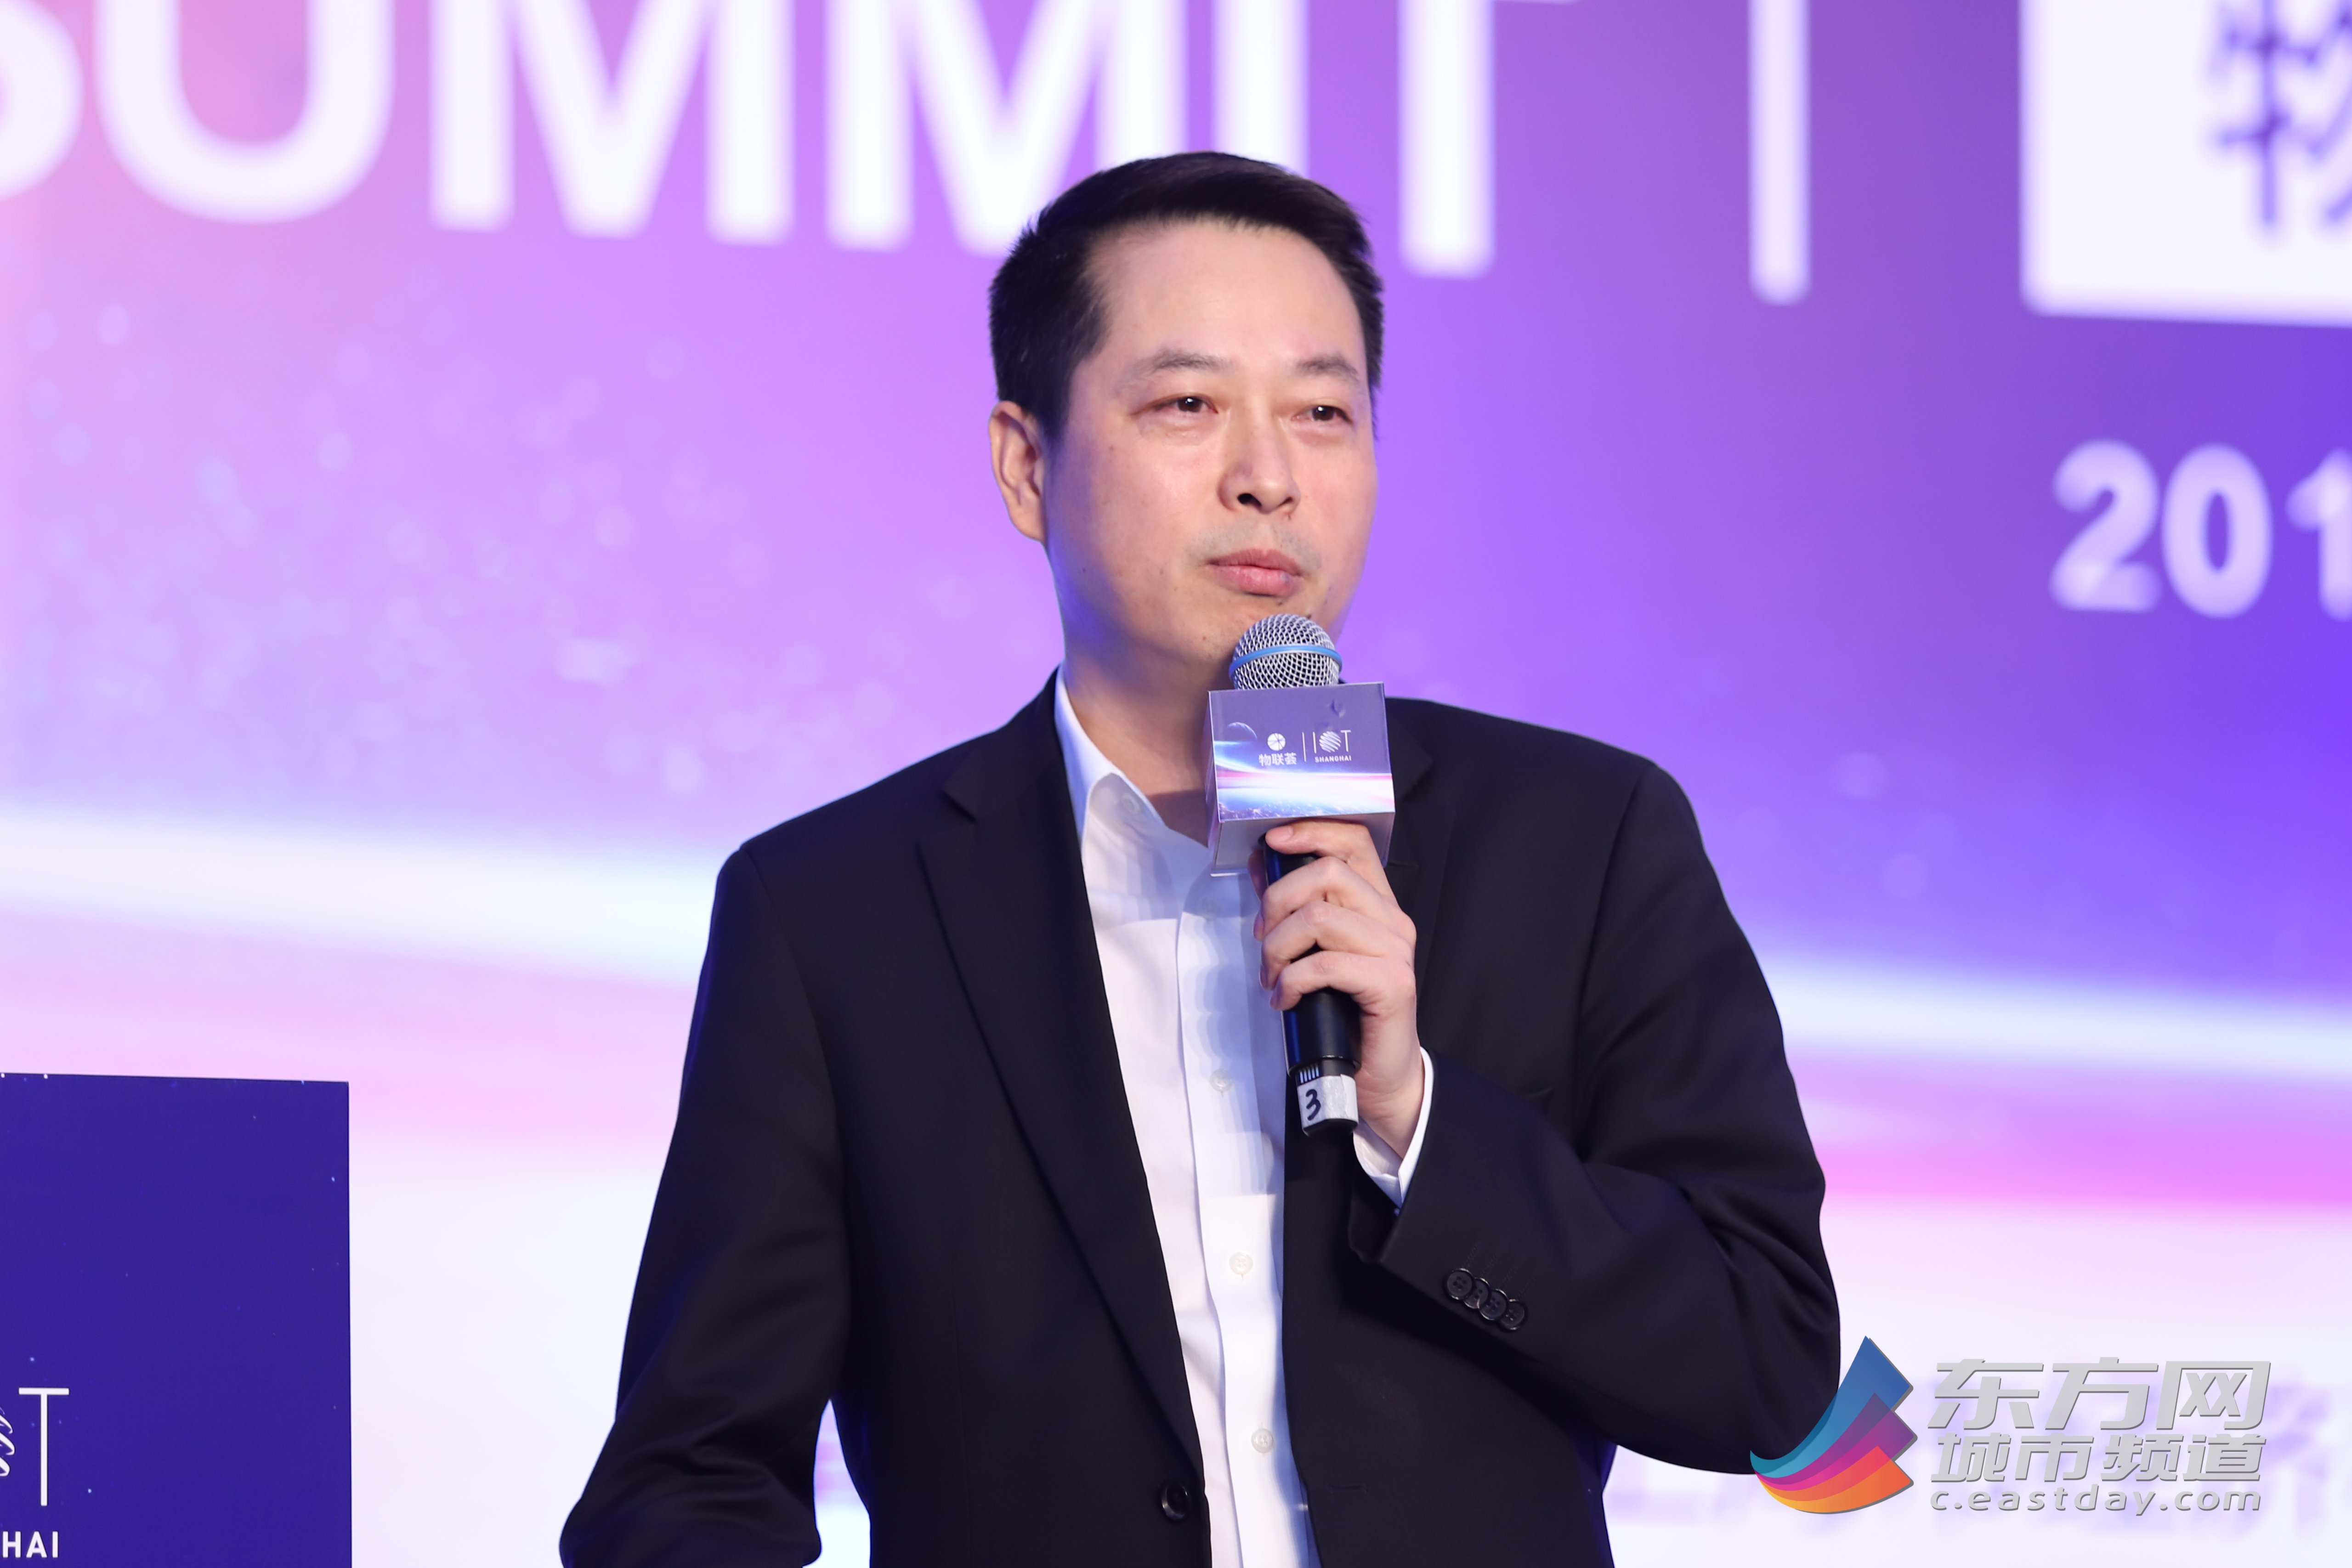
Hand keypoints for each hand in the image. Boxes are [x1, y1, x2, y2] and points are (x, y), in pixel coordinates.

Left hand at [1252, 820, 1423, 1154]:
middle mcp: (1393, 920)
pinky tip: (1285, 1000)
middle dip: (1277, 903)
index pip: (1353, 841)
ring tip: (1271, 977)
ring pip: (1319, 918)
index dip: (1311, 831)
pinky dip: (1293, 981)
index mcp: (1378, 904)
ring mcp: (1396, 951)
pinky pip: (1326, 964)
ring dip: (1278, 948)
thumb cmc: (1345, 1013)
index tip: (1271, 842)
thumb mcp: (1314, 951)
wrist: (1380, 1076)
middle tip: (1261, 940)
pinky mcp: (1392, 983)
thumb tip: (1259, 865)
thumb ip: (1293, 908)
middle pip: (1327, 874)